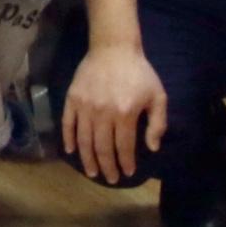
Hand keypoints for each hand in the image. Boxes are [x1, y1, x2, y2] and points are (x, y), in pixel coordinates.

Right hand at [64, 41, 167, 184]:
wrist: (114, 48)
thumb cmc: (139, 73)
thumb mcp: (158, 96)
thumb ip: (157, 123)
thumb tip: (151, 148)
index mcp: (125, 113)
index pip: (124, 146)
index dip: (126, 162)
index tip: (128, 173)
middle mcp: (103, 113)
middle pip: (103, 147)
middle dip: (107, 166)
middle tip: (111, 179)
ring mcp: (85, 106)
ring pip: (85, 140)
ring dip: (88, 159)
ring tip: (92, 172)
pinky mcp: (72, 99)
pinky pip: (68, 123)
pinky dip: (68, 139)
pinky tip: (71, 151)